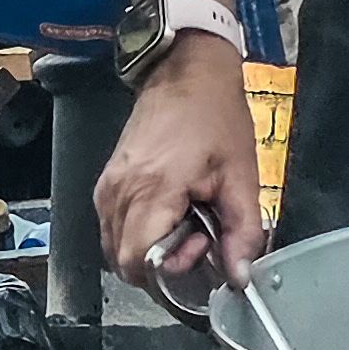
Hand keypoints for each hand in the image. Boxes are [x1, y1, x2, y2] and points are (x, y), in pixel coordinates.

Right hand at [96, 39, 264, 287]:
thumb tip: (240, 277)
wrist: (187, 73)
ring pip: (115, 249)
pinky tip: (167, 215)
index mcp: (153, 190)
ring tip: (183, 224)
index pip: (138, 262)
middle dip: (161, 266)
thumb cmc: (215, 116)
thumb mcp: (242, 176)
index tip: (200, 246)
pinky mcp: (106, 182)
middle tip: (196, 238)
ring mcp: (107, 187)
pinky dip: (138, 236)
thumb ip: (242, 232)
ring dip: (149, 252)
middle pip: (124, 263)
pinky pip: (112, 229)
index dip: (171, 271)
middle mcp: (120, 192)